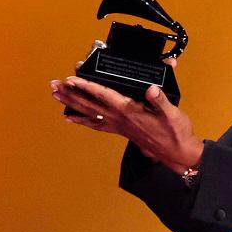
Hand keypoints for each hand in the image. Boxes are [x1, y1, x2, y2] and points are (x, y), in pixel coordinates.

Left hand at [50, 57, 202, 173]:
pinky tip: (71, 117)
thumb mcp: (172, 113)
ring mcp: (118, 125)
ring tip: (56, 96)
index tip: (72, 79)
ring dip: (71, 104)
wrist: (177, 152)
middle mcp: (119, 119)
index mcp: (129, 111)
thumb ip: (160, 100)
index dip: (87, 86)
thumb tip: (152, 89)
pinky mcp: (121, 130)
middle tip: (54, 85)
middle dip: (71, 94)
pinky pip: (96, 124)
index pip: (103, 96)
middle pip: (89, 104)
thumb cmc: (175, 132)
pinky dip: (82, 119)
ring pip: (89, 113)